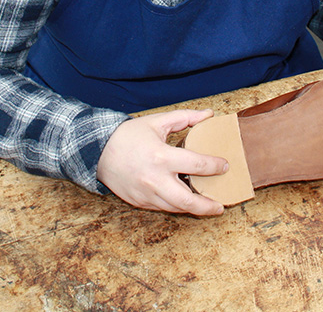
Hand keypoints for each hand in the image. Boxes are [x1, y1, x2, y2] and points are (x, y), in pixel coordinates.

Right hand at [97, 109, 227, 215]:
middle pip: (188, 201)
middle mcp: (155, 179)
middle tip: (220, 205)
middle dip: (208, 206)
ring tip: (205, 204)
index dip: (215, 166)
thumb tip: (209, 115)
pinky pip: (162, 207)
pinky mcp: (139, 202)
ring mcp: (146, 194)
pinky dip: (175, 205)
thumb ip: (185, 118)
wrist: (97, 151)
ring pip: (176, 208)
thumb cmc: (127, 135)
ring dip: (192, 207)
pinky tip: (183, 200)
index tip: (225, 166)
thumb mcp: (157, 122)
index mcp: (162, 157)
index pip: (198, 166)